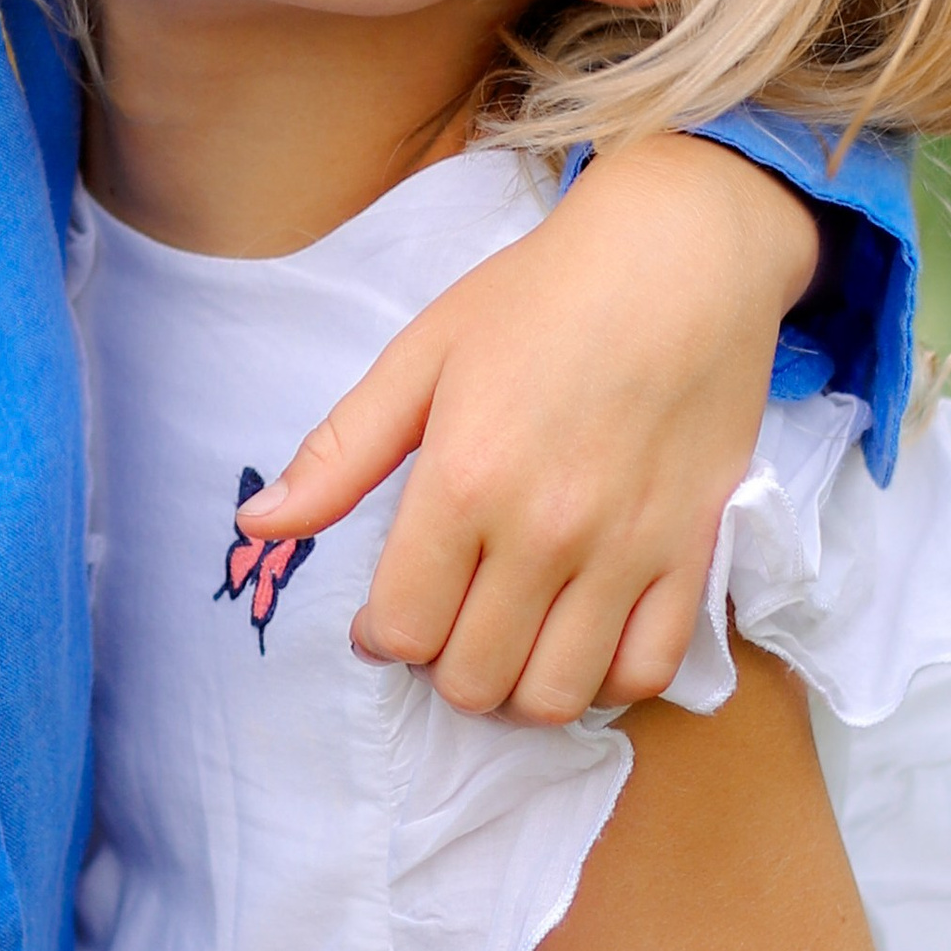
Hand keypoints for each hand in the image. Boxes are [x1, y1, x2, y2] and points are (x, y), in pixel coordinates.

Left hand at [240, 137, 820, 722]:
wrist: (680, 254)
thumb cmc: (540, 296)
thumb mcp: (420, 357)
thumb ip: (339, 453)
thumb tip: (257, 527)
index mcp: (464, 482)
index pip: (402, 630)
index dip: (381, 637)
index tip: (386, 615)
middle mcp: (545, 531)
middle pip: (474, 679)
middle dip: (443, 668)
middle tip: (447, 625)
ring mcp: (626, 550)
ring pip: (556, 696)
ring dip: (518, 691)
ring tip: (508, 643)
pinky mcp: (692, 552)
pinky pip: (648, 671)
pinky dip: (607, 681)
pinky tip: (580, 642)